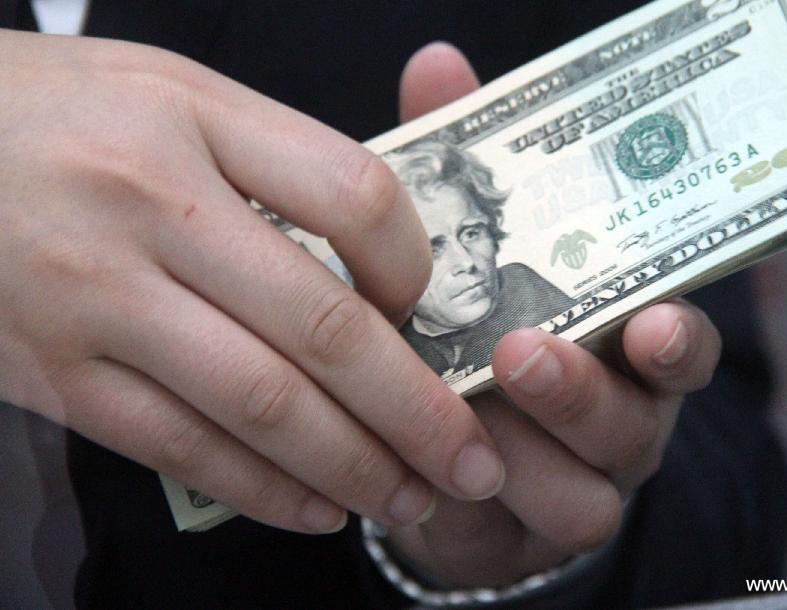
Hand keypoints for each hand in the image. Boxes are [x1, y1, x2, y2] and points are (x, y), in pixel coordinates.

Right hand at [0, 31, 506, 532]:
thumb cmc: (57, 113)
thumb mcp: (172, 94)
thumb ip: (276, 162)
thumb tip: (374, 261)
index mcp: (193, 121)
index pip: (354, 197)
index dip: (414, 268)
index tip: (430, 313)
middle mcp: (149, 209)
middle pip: (324, 330)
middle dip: (417, 413)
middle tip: (474, 462)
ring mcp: (96, 300)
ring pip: (259, 405)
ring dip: (351, 466)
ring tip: (410, 499)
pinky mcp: (55, 375)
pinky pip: (177, 449)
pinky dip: (260, 489)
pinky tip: (317, 509)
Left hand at [388, 44, 722, 586]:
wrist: (451, 441)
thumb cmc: (474, 329)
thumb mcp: (472, 247)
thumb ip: (462, 168)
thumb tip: (439, 68)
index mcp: (618, 348)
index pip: (677, 344)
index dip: (673, 336)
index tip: (649, 317)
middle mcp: (616, 421)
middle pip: (631, 423)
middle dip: (578, 392)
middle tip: (521, 352)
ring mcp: (575, 484)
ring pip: (583, 498)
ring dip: (520, 458)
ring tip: (456, 423)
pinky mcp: (519, 536)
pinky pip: (508, 537)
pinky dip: (464, 508)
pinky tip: (414, 475)